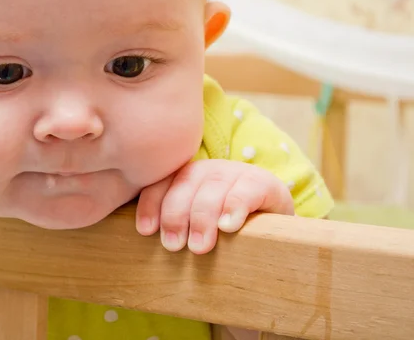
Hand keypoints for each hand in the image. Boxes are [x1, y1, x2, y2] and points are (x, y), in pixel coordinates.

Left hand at [135, 159, 293, 253]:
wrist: (272, 228)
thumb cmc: (221, 231)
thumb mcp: (193, 228)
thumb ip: (172, 229)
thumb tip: (145, 244)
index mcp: (185, 177)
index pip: (160, 183)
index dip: (151, 204)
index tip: (146, 231)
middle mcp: (207, 170)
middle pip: (184, 184)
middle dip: (175, 215)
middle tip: (173, 246)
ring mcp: (235, 173)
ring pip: (212, 188)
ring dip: (202, 217)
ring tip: (199, 246)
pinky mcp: (263, 183)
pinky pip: (246, 190)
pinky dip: (234, 207)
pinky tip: (228, 226)